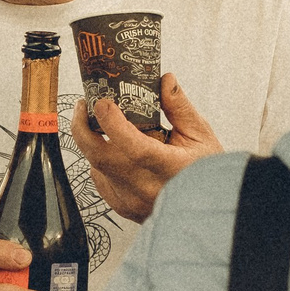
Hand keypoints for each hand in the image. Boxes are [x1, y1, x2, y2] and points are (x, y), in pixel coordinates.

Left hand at [70, 72, 221, 221]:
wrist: (203, 209)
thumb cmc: (206, 172)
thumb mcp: (201, 136)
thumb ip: (179, 107)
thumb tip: (165, 80)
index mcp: (169, 168)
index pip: (134, 148)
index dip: (113, 123)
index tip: (103, 103)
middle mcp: (147, 188)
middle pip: (101, 157)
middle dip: (83, 127)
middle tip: (85, 106)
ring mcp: (131, 201)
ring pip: (96, 167)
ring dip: (93, 143)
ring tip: (100, 124)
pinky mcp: (122, 206)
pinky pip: (100, 180)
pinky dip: (101, 162)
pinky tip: (113, 151)